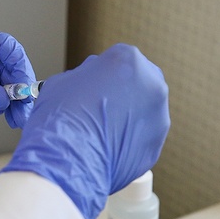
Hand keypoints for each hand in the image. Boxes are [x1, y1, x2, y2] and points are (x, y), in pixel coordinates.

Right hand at [0, 44, 169, 218]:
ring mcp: (158, 115)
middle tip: (103, 108)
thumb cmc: (61, 116)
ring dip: (129, 118)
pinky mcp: (156, 144)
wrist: (67, 158)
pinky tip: (108, 148)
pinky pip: (142, 138)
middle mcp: (152, 83)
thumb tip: (94, 81)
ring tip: (102, 132)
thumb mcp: (64, 80)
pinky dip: (129, 142)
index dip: (104, 74)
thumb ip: (87, 74)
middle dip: (125, 92)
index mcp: (128, 60)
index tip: (95, 87)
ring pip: (145, 112)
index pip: (120, 61)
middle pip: (140, 83)